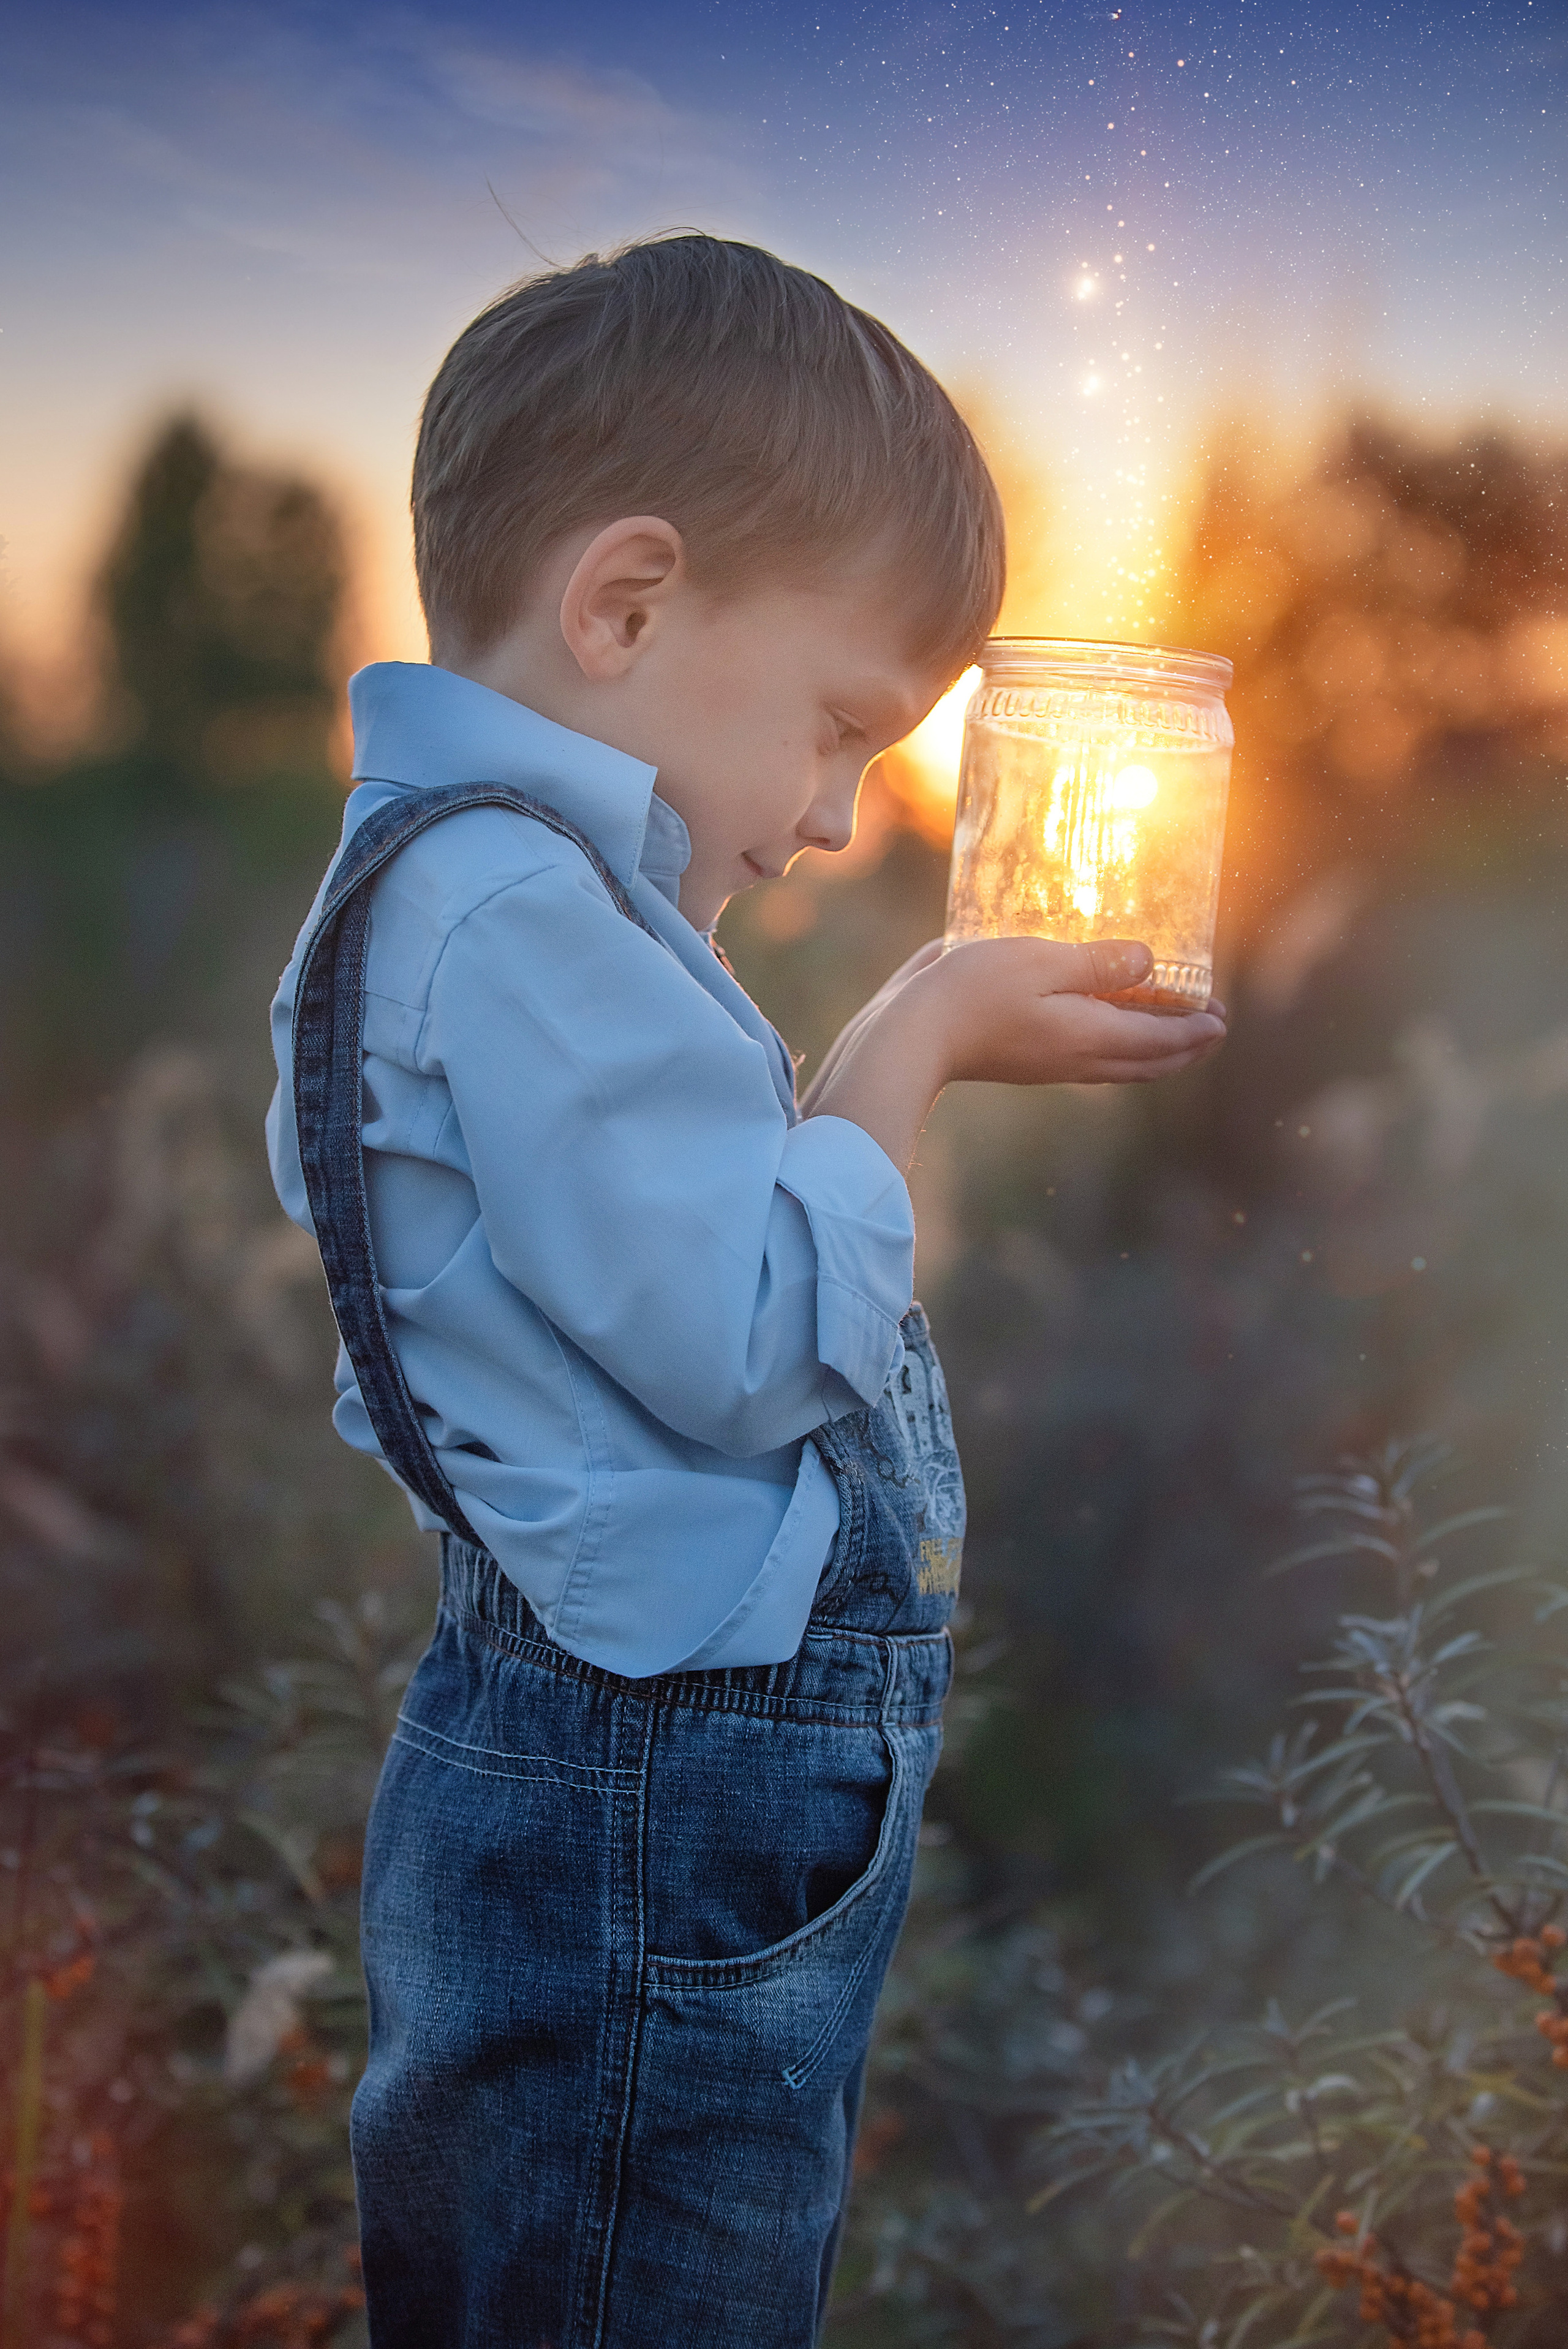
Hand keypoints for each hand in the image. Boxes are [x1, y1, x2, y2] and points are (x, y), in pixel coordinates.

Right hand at [806, 935, 1225, 1169]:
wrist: (912, 1035)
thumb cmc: (973, 993)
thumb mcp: (1043, 962)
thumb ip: (1099, 963)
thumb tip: (1148, 964)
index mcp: (1091, 1036)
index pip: (1162, 1039)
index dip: (1196, 1030)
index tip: (1222, 1018)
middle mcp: (1078, 1058)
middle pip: (1147, 1062)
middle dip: (1183, 1047)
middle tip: (1209, 1028)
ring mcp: (1051, 1064)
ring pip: (1119, 1066)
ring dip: (1152, 1052)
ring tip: (1168, 1030)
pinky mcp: (1026, 1060)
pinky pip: (1089, 1061)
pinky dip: (1114, 1048)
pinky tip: (1103, 1028)